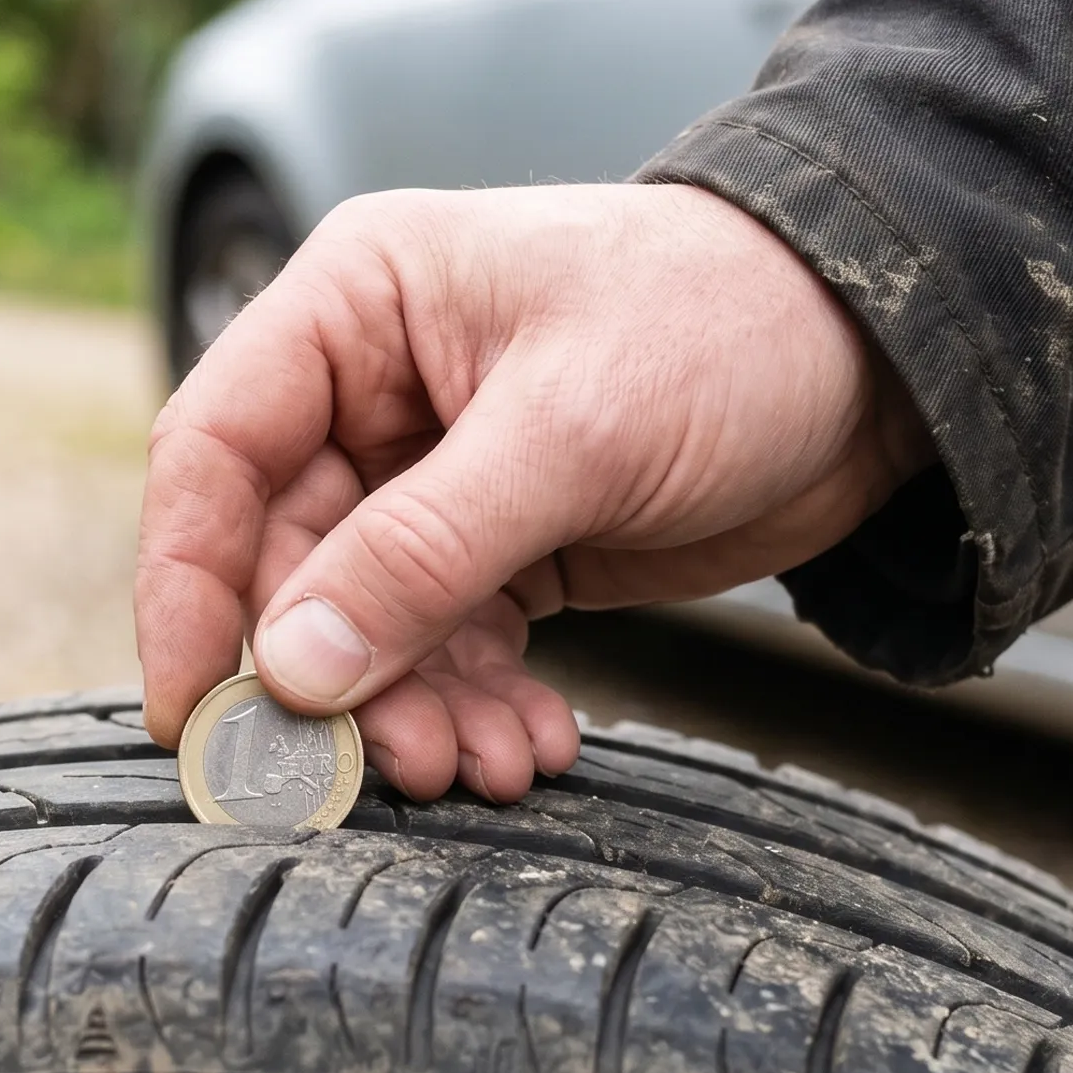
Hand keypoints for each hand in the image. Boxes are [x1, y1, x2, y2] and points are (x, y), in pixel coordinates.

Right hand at [136, 183, 928, 800]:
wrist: (888, 358)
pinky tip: (532, 743)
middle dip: (339, 678)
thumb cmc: (732, 325)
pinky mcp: (500, 544)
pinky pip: (447, 646)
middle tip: (390, 767)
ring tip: (487, 767)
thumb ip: (422, 554)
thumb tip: (290, 671)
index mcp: (356, 305)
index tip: (193, 710)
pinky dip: (478, 704)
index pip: (213, 452)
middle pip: (287, 563)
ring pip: (366, 624)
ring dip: (416, 709)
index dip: (184, 587)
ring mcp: (432, 473)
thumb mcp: (573, 432)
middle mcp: (372, 388)